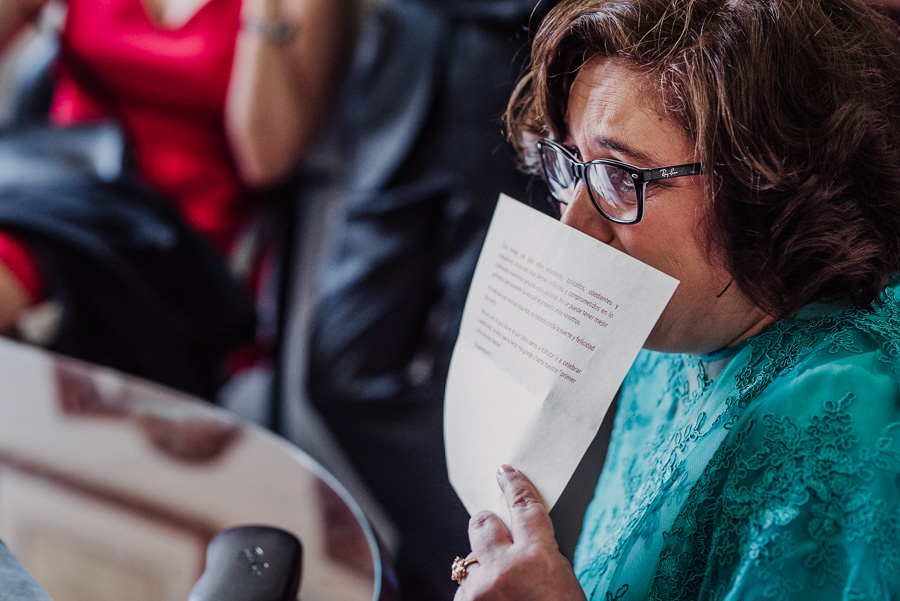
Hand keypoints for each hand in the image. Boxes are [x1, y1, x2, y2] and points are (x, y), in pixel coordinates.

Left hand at [453, 465, 586, 600]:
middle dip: (490, 527)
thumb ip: (541, 550)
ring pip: (471, 558)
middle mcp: (504, 569)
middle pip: (482, 523)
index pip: (523, 505)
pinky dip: (477, 592)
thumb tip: (521, 530)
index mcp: (537, 558)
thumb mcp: (563, 578)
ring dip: (484, 568)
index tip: (505, 472)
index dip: (514, 484)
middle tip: (499, 541)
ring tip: (501, 587)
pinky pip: (464, 587)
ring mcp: (480, 588)